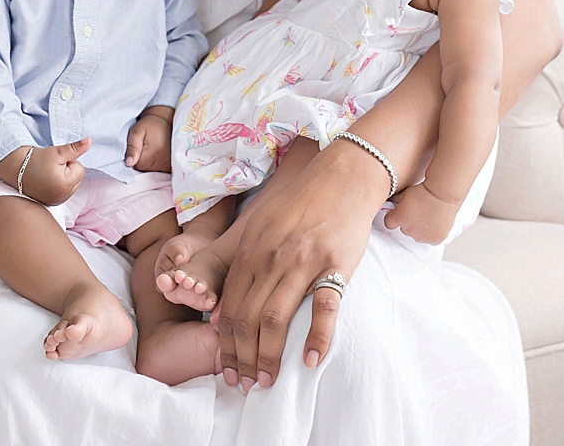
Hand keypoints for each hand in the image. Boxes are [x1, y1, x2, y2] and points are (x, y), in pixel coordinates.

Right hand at [0, 139, 88, 205]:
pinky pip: (64, 191)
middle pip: (77, 178)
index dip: (69, 162)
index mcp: (65, 185)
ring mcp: (57, 202)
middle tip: (50, 168)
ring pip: (71, 184)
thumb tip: (89, 141)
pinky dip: (58, 186)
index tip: (54, 162)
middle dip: (67, 171)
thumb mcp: (57, 151)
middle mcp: (62, 197)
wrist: (15, 168)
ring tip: (47, 175)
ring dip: (63, 178)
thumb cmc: (35, 159)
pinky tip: (46, 182)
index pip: (80, 169)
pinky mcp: (52, 203)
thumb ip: (76, 148)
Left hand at [125, 107, 172, 171]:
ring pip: (152, 171)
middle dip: (142, 161)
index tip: (138, 147)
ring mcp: (168, 166)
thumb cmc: (149, 126)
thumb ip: (132, 147)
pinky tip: (158, 155)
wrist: (165, 121)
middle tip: (145, 147)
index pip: (136, 166)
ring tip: (152, 150)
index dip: (135, 158)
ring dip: (150, 163)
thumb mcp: (137, 132)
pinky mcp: (171, 166)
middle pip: (144, 170)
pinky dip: (157, 166)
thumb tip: (129, 163)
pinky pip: (160, 172)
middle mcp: (161, 163)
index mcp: (151, 155)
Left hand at [213, 141, 383, 390]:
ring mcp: (301, 262)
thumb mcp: (259, 226)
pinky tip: (311, 360)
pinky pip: (324, 307)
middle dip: (241, 357)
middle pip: (247, 319)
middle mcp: (270, 258)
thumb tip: (222, 306)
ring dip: (268, 355)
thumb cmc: (300, 204)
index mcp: (250, 252)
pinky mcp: (334, 264)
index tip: (227, 368)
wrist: (342, 178)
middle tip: (244, 385)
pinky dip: (317, 337)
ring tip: (268, 380)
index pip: (228, 307)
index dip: (224, 343)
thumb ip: (241, 263)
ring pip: (275, 318)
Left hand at [383, 182, 459, 244]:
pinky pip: (430, 240)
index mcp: (399, 218)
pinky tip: (435, 224)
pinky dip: (432, 234)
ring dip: (420, 229)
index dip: (393, 217)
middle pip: (404, 229)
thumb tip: (390, 201)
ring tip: (428, 217)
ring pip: (417, 235)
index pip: (389, 223)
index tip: (399, 213)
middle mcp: (408, 229)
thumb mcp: (405, 192)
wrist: (442, 194)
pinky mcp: (434, 239)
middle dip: (409, 222)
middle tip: (418, 212)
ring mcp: (421, 236)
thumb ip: (396, 200)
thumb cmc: (424, 191)